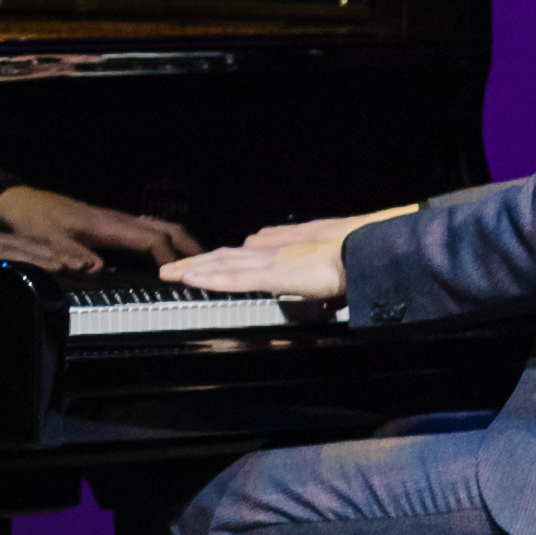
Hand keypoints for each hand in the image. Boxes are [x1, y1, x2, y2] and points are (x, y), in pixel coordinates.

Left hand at [0, 185, 193, 271]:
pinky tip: (165, 253)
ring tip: (197, 262)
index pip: (149, 240)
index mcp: (106, 224)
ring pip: (158, 227)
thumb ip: (72, 255)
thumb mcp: (49, 241)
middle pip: (164, 228)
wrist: (22, 201)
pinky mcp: (110, 222)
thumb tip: (98, 269)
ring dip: (180, 242)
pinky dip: (163, 240)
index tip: (179, 276)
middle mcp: (116, 219)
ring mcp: (115, 219)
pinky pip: (146, 230)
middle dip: (188, 246)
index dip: (167, 259)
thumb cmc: (35, 220)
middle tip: (209, 266)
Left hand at [165, 213, 368, 301]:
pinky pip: (234, 279)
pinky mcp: (272, 275)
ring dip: (193, 269)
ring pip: (222, 265)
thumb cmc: (355, 258)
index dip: (220, 259)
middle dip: (196, 262)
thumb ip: (315, 275)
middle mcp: (272, 250)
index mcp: (285, 249)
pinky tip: (190, 280)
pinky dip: (210, 279)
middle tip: (171, 267)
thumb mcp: (329, 267)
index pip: (244, 254)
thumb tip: (314, 285)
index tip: (202, 263)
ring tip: (169, 273)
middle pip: (224, 256)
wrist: (366, 253)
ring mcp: (270, 260)